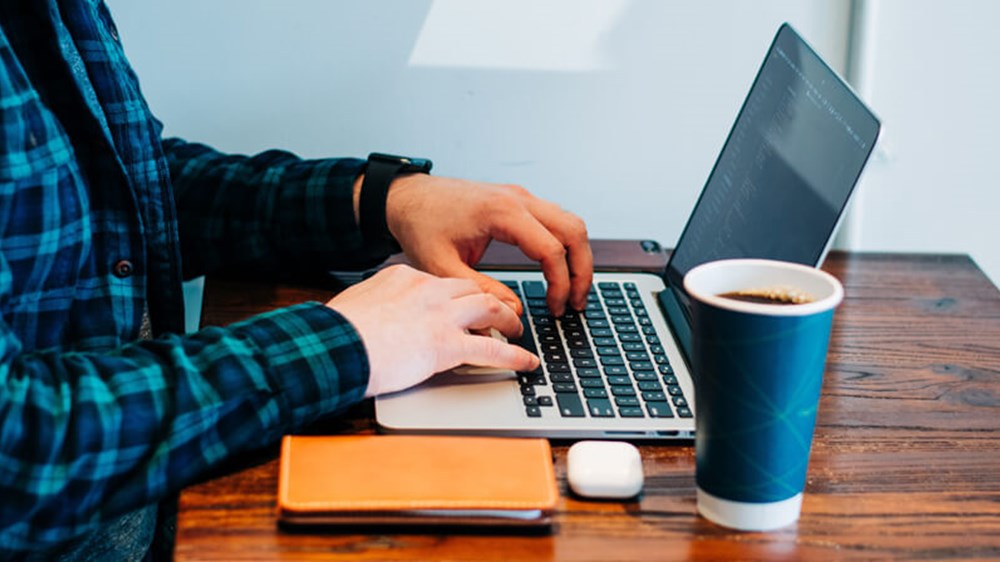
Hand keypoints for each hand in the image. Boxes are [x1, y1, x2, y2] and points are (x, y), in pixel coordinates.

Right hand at [327, 264, 539, 396]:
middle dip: (490, 299)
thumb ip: (376, 304)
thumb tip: (374, 315)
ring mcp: (440, 316)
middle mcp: (428, 290)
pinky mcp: (447, 345)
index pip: (442, 281)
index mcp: (404, 277)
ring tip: (518, 330)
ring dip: (509, 320)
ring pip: (490, 309)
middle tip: (501, 311)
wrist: (334, 345)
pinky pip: (492, 350)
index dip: (458, 295)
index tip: (463, 302)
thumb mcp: (358, 304)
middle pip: (471, 289)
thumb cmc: (337, 332)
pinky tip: (526, 363)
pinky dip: (514, 357)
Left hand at [379, 174, 592, 316]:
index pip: (551, 249)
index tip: (555, 308)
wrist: (407, 198)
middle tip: (578, 303)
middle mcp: (517, 199)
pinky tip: (558, 270)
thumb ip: (481, 292)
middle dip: (582, 270)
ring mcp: (520, 197)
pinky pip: (556, 220)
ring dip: (578, 256)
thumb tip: (515, 311)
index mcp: (501, 212)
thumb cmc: (421, 225)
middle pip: (574, 231)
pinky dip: (565, 245)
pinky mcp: (518, 201)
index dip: (560, 284)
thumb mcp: (442, 267)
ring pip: (571, 222)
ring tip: (573, 291)